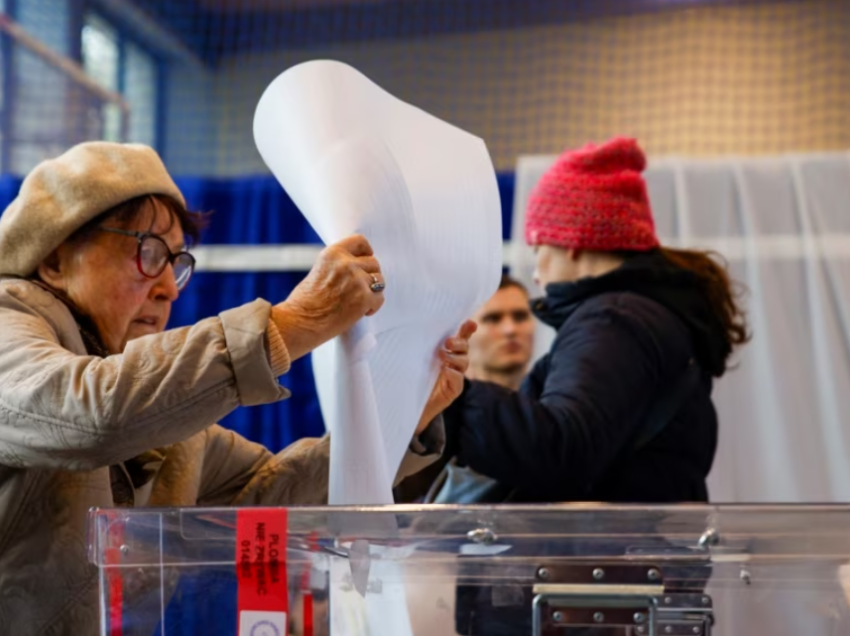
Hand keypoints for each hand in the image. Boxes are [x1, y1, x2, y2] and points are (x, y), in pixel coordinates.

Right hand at [271, 235, 384, 360]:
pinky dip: (373, 306)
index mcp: (332, 254)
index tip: (366, 259)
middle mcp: (346, 263)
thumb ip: (338, 267)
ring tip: (360, 301)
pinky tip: (362, 312)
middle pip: (374, 263)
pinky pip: (380, 298)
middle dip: (369, 276)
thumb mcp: (319, 272)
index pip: (359, 241)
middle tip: (360, 289)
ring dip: (373, 291)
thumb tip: (358, 268)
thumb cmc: (305, 303)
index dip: (366, 251)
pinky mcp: (364, 298)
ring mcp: (356, 280)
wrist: (300, 322)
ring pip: (379, 280)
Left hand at [416, 320, 477, 433]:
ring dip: (454, 357)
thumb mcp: (414, 357)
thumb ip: (419, 345)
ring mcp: (455, 377)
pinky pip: (459, 381)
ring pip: (464, 362)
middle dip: (459, 343)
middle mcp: (453, 363)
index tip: (470, 323)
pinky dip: (454, 374)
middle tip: (447, 342)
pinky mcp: (453, 391)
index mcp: (447, 352)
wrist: (407, 403)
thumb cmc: (410, 377)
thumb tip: (413, 326)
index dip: (467, 329)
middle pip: (465, 348)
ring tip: (441, 356)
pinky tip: (446, 371)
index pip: (460, 338)